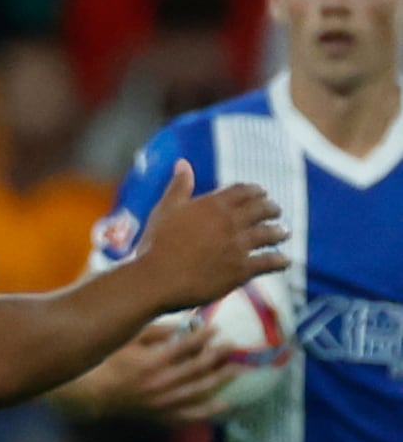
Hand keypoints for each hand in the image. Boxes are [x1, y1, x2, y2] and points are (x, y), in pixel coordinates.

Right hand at [70, 320, 238, 423]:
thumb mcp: (128, 340)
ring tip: (235, 370)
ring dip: (220, 380)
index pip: (185, 346)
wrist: (94, 393)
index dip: (203, 336)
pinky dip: (208, 411)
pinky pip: (189, 415)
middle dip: (217, 355)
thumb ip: (156, 331)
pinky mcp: (161, 415)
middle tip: (231, 346)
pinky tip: (225, 405)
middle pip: (197, 368)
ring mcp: (162, 402)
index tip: (215, 329)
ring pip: (199, 391)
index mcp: (151, 362)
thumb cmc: (110, 362)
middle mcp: (160, 383)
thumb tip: (184, 324)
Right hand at [133, 161, 288, 311]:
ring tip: (283, 233)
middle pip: (261, 209)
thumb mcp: (165, 210)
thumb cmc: (156, 244)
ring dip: (279, 232)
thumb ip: (178, 186)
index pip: (243, 191)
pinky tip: (285, 261)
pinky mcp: (242, 269)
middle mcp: (231, 222)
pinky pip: (269, 262)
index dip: (254, 190)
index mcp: (213, 204)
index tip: (261, 192)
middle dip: (271, 208)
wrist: (158, 278)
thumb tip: (183, 162)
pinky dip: (280, 261)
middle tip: (276, 211)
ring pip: (269, 234)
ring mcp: (239, 246)